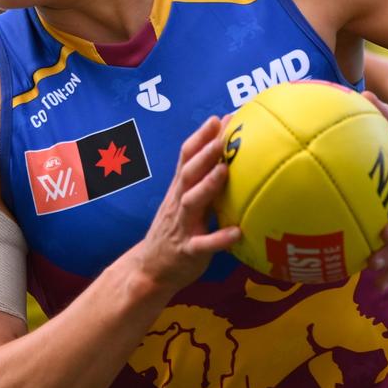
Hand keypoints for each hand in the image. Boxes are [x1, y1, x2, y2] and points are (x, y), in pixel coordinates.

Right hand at [131, 116, 241, 293]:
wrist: (150, 269)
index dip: (200, 137)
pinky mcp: (187, 251)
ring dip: (208, 185)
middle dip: (204, 153)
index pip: (186, 158)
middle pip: (188, 173)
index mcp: (179, 190)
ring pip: (191, 202)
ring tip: (225, 170)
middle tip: (223, 135)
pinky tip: (237, 232)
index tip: (219, 118)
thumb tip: (231, 161)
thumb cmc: (177, 231)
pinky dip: (219, 238)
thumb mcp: (185, 202)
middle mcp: (178, 203)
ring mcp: (181, 226)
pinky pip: (203, 245)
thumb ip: (204, 183)